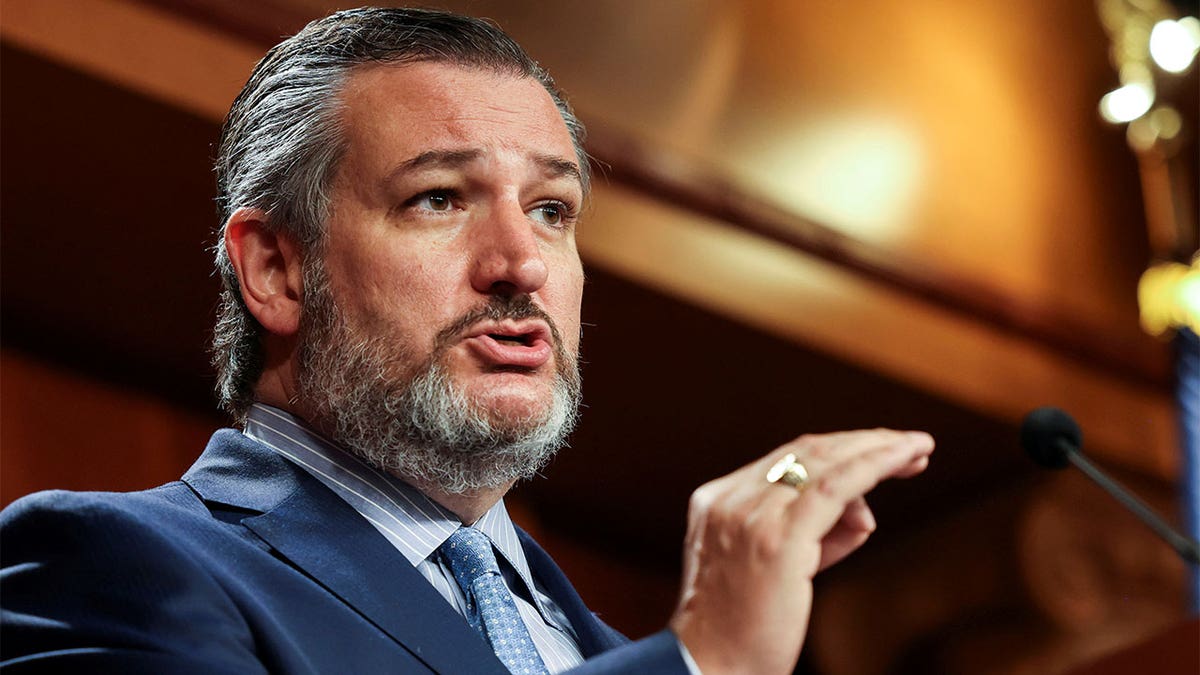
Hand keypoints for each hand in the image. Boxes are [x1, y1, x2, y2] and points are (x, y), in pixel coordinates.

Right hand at [668, 429, 933, 674]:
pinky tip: (904, 457)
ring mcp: (750, 515)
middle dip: (863, 443)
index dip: (838, 450)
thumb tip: (863, 513)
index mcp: (716, 501)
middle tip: (913, 446)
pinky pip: (837, 486)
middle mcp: (729, 499)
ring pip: (824, 461)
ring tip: (918, 453)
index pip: (785, 460)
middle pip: (805, 451)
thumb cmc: (741, 633)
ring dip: (877, 450)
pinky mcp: (778, 538)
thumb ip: (813, 537)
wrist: (708, 670)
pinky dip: (875, 464)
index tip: (882, 452)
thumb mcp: (774, 570)